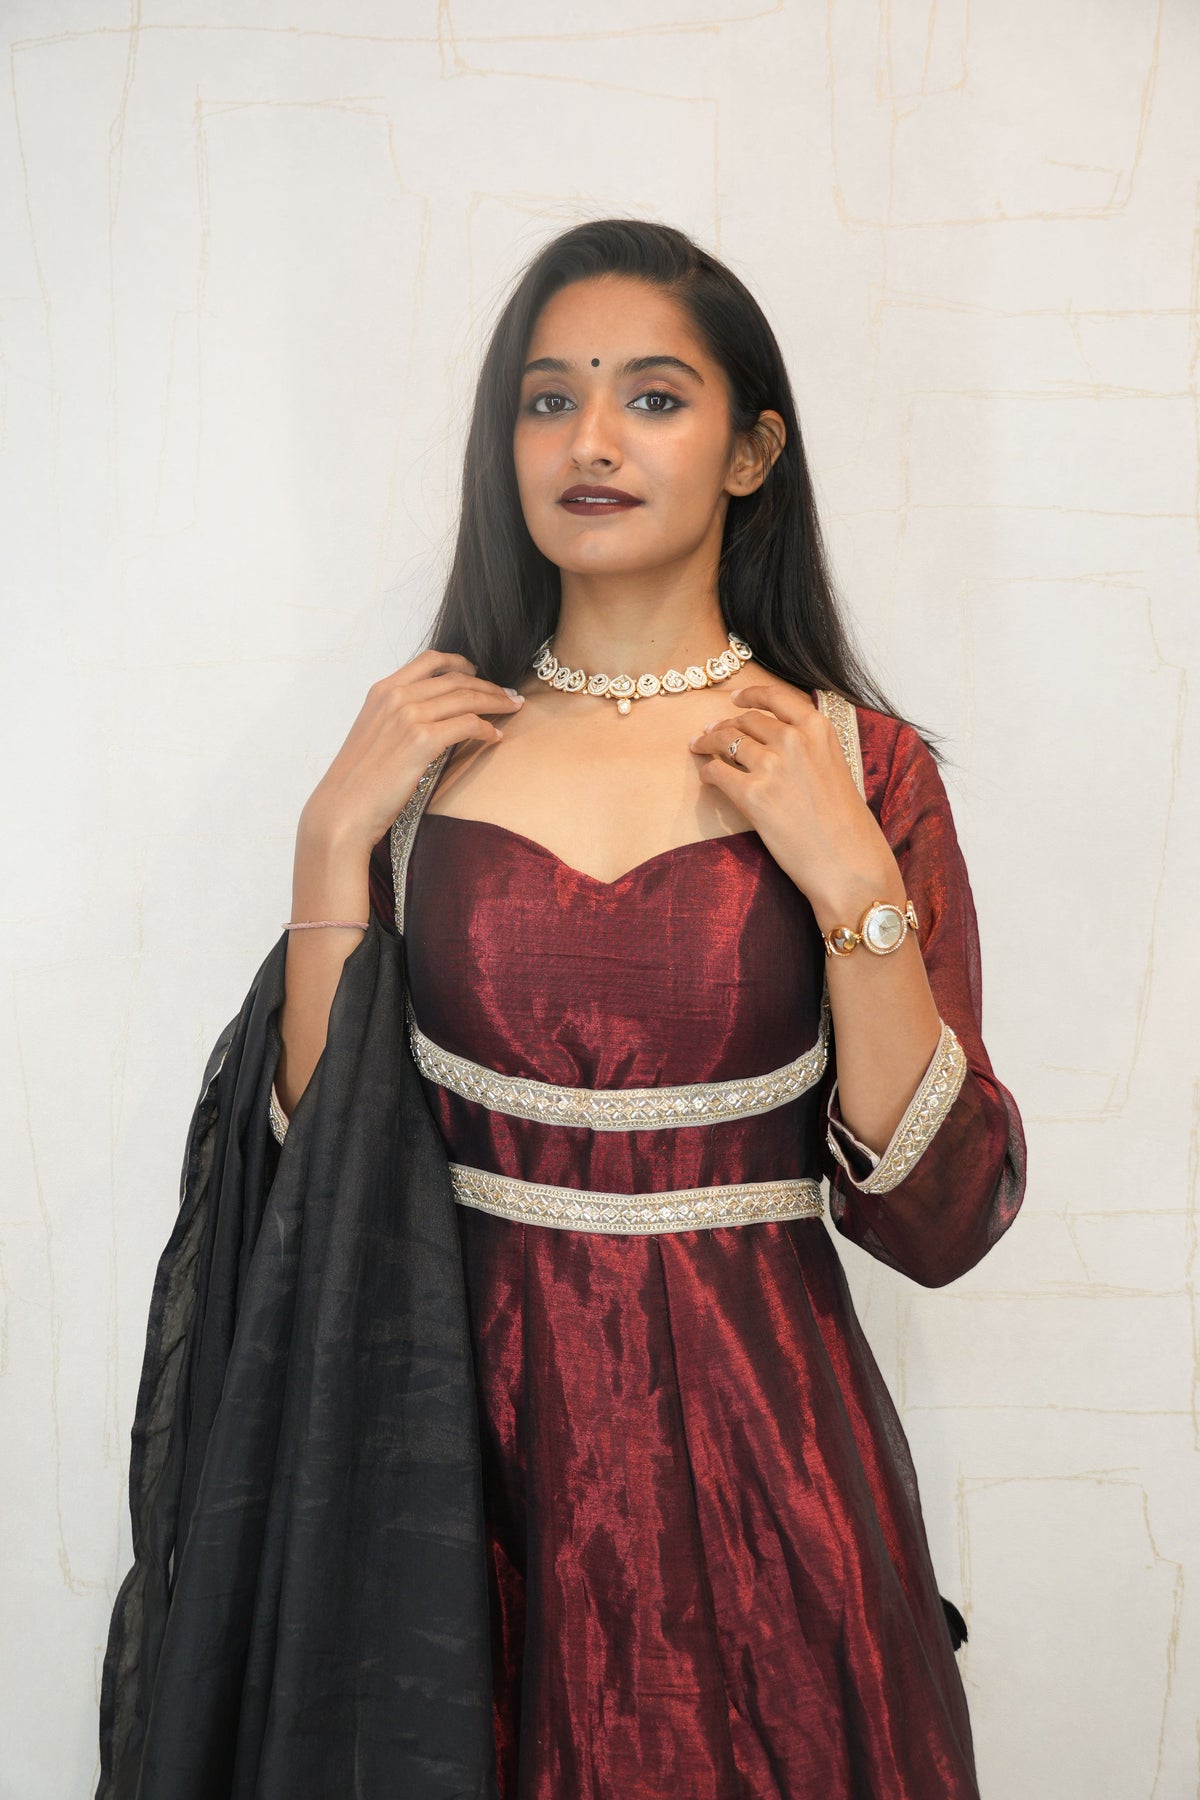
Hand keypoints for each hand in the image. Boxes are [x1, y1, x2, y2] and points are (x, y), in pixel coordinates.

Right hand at [300, 649, 524, 855]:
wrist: (344, 808)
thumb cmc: (359, 780)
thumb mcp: (375, 733)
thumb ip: (398, 716)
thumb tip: (433, 715)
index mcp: (383, 690)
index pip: (430, 660)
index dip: (461, 663)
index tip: (479, 672)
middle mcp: (396, 696)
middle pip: (456, 678)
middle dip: (488, 685)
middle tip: (509, 695)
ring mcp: (409, 716)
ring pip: (467, 697)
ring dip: (496, 702)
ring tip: (513, 708)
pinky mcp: (422, 740)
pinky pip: (468, 724)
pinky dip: (487, 729)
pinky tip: (495, 736)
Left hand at [687, 679, 901, 925]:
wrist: (848, 863)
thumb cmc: (847, 825)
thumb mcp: (836, 768)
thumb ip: (809, 748)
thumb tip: (775, 741)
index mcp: (818, 729)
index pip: (776, 697)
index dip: (751, 694)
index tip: (736, 698)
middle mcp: (793, 740)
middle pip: (747, 720)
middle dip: (726, 723)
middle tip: (712, 730)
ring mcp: (771, 766)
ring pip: (725, 740)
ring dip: (708, 742)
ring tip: (699, 746)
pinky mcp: (752, 795)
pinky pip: (716, 772)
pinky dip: (708, 772)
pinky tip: (708, 777)